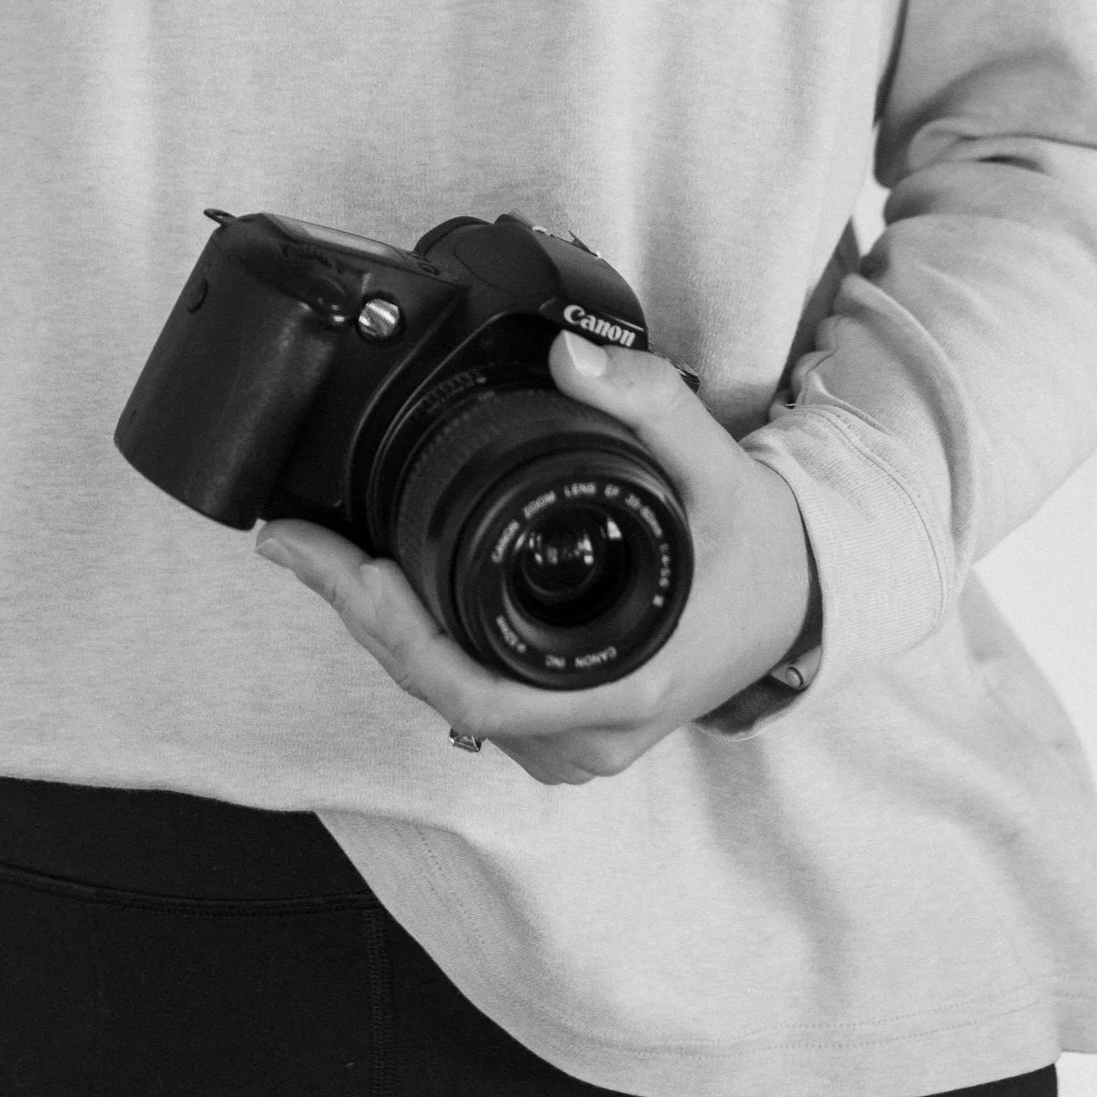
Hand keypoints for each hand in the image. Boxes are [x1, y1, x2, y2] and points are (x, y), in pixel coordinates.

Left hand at [251, 330, 814, 786]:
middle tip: (295, 540)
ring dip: (381, 630)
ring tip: (319, 554)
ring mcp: (571, 740)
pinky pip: (470, 693)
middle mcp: (586, 735)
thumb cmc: (759, 551)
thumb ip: (651, 402)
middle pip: (439, 691)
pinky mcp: (561, 724)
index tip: (337, 559)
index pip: (471, 686)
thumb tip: (572, 356)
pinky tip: (380, 587)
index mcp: (619, 685)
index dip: (390, 627)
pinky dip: (418, 641)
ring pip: (447, 698)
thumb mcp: (719, 467)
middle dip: (358, 613)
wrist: (801, 601)